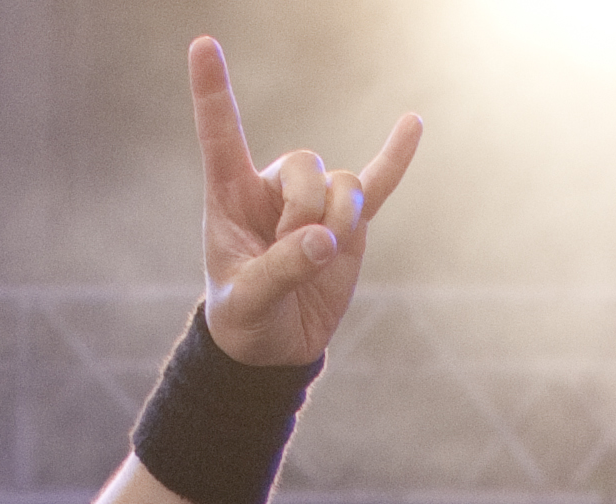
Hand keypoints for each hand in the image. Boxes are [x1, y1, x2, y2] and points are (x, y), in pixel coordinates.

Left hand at [193, 37, 418, 369]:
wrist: (276, 346)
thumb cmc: (246, 319)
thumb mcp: (249, 302)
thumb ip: (281, 270)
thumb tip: (326, 240)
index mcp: (230, 194)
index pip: (221, 134)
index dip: (212, 91)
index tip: (202, 45)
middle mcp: (273, 187)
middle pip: (305, 165)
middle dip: (306, 211)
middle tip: (298, 252)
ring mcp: (315, 202)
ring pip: (342, 184)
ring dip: (340, 221)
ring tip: (322, 258)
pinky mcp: (349, 224)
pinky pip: (376, 184)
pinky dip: (394, 158)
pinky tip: (412, 122)